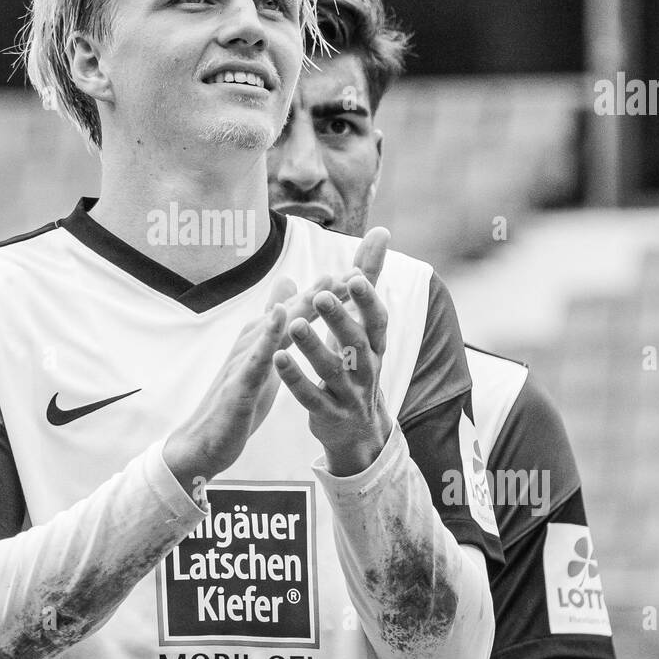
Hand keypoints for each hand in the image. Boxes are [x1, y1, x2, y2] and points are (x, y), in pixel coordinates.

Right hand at [163, 271, 362, 489]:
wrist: (203, 441)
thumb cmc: (236, 398)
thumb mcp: (260, 363)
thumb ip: (272, 332)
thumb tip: (282, 303)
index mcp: (261, 340)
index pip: (297, 311)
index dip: (325, 295)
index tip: (355, 275)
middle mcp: (252, 342)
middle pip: (290, 312)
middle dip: (320, 292)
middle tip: (349, 271)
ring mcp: (243, 361)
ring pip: (275, 328)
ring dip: (300, 305)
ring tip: (324, 285)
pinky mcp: (237, 384)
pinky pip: (256, 359)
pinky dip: (269, 336)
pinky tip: (281, 318)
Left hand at [273, 228, 393, 475]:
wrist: (359, 427)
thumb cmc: (357, 359)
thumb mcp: (364, 321)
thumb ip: (368, 277)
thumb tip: (380, 231)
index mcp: (375, 344)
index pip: (377, 320)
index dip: (368, 300)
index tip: (353, 276)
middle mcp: (367, 368)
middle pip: (356, 343)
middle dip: (340, 319)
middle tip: (321, 296)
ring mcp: (349, 394)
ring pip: (332, 370)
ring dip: (313, 347)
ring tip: (293, 324)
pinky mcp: (328, 414)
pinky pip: (311, 396)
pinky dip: (295, 379)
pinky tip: (277, 358)